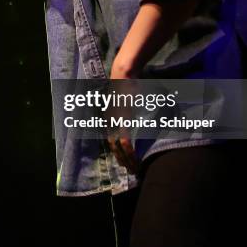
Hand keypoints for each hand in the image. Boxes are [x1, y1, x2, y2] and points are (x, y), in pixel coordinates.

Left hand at [107, 54, 140, 173]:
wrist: (123, 75)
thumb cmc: (127, 85)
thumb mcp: (126, 101)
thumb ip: (129, 110)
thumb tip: (138, 114)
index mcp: (109, 119)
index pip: (111, 141)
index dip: (117, 153)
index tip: (125, 162)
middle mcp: (109, 122)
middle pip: (113, 148)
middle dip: (122, 161)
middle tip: (131, 170)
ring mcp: (114, 123)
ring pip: (118, 149)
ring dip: (127, 160)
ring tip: (135, 169)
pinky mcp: (122, 122)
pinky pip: (125, 142)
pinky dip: (130, 153)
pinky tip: (135, 160)